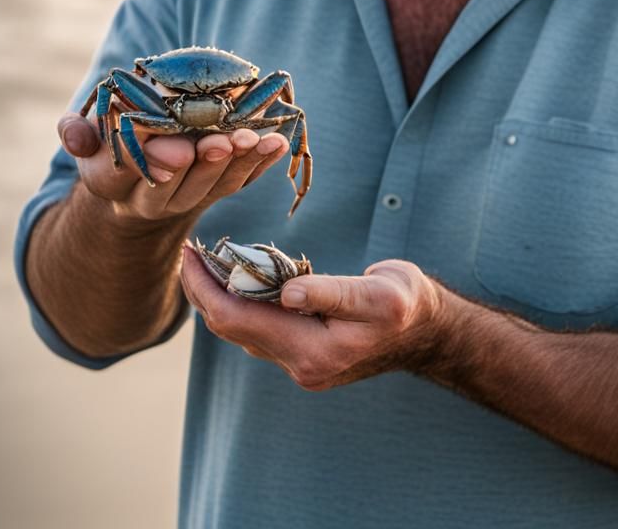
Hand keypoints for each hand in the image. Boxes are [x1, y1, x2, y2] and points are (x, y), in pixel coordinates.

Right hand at [57, 113, 288, 222]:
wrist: (141, 168)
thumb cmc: (112, 137)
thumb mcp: (88, 132)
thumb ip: (77, 130)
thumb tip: (73, 135)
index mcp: (108, 180)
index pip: (122, 173)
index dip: (146, 160)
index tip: (173, 146)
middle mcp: (146, 199)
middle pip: (172, 187)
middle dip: (198, 164)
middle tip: (218, 143)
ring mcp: (184, 200)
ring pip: (210, 187)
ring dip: (236, 162)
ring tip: (253, 138)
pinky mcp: (215, 192)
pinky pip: (239, 182)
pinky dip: (260, 162)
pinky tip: (276, 142)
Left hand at [180, 246, 446, 389]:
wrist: (428, 331)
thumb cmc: (406, 305)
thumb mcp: (377, 293)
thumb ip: (331, 293)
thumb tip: (286, 292)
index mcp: (313, 351)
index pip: (237, 320)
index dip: (206, 288)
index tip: (190, 254)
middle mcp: (299, 365)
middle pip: (231, 329)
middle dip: (205, 290)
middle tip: (189, 252)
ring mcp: (300, 363)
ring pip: (243, 330)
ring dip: (220, 296)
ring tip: (206, 260)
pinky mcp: (304, 353)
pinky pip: (259, 328)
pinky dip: (242, 302)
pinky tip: (238, 278)